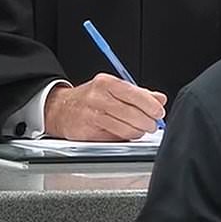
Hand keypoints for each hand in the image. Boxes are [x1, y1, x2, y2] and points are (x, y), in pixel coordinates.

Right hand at [44, 73, 166, 140]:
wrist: (60, 108)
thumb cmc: (90, 98)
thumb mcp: (113, 88)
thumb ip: (138, 93)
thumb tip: (160, 99)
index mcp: (106, 83)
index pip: (134, 94)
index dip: (150, 105)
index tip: (159, 112)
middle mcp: (98, 98)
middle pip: (131, 113)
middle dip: (147, 121)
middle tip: (153, 124)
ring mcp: (92, 116)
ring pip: (125, 128)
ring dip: (138, 132)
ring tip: (141, 129)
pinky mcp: (88, 132)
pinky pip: (114, 138)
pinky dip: (124, 138)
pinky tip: (126, 133)